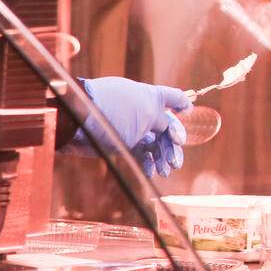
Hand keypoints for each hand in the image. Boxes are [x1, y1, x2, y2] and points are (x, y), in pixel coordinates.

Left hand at [70, 77, 191, 177]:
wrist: (81, 120)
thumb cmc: (117, 110)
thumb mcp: (148, 111)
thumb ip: (164, 121)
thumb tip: (170, 128)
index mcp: (152, 97)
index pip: (173, 97)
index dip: (183, 104)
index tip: (190, 113)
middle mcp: (144, 112)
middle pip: (166, 128)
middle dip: (173, 145)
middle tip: (175, 162)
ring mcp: (132, 129)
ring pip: (154, 144)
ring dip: (162, 157)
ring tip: (166, 171)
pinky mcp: (120, 143)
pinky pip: (140, 154)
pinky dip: (147, 163)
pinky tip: (151, 172)